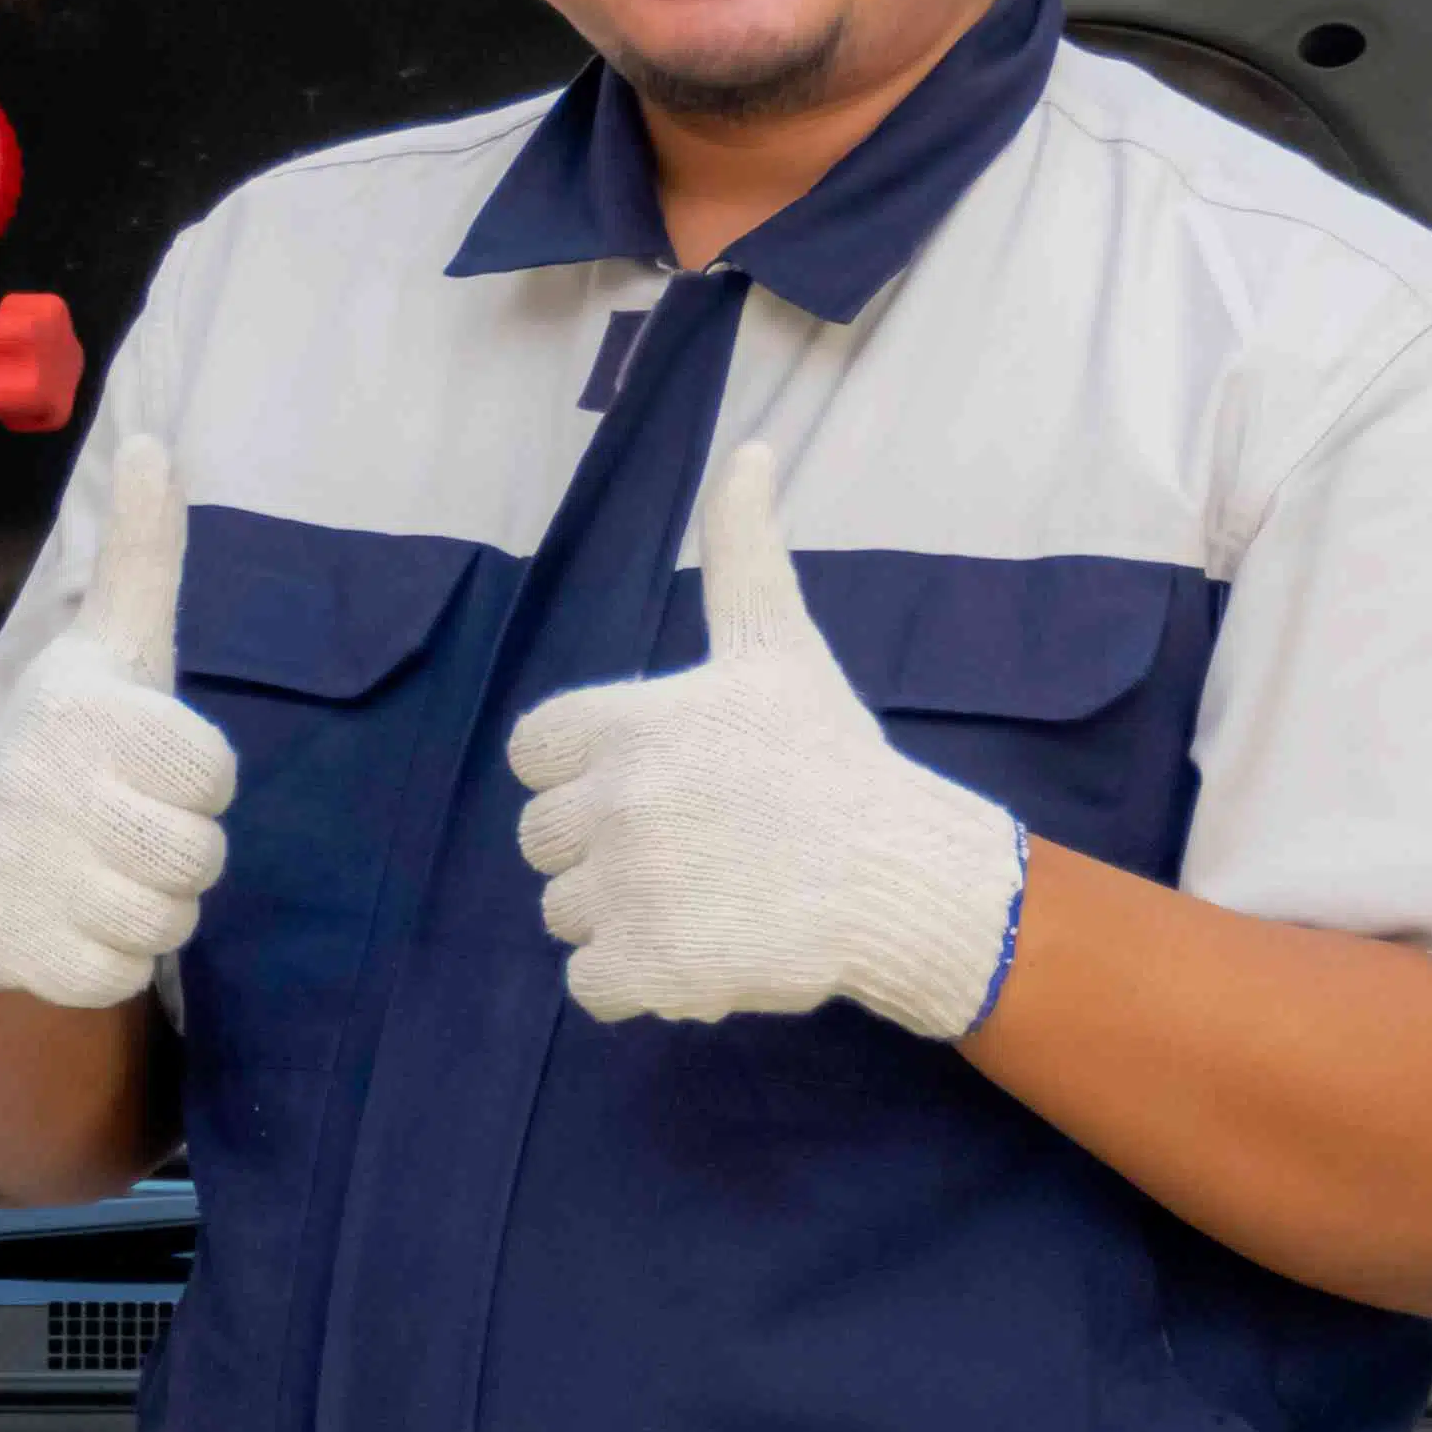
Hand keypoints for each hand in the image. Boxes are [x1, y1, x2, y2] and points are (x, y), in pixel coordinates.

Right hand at [0, 439, 235, 1008]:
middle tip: (123, 826)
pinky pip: (124, 974)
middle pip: (201, 853)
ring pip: (172, 918)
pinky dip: (108, 957)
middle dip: (178, 849)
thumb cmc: (67, 742)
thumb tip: (155, 442)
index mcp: (79, 711)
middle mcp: (45, 789)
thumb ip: (141, 556)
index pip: (214, 773)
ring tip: (98, 870)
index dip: (193, 777)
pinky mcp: (23, 956)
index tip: (142, 763)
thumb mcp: (107, 645)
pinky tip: (70, 919)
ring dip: (150, 904)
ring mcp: (28, 877)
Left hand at [508, 440, 1028, 1036]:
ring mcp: (626, 887)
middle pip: (543, 840)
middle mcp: (614, 799)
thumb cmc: (832, 758)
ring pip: (564, 912)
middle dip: (604, 848)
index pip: (532, 755)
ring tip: (708, 894)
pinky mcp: (645, 966)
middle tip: (693, 845)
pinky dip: (634, 979)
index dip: (581, 774)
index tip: (655, 781)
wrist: (899, 873)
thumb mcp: (777, 642)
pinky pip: (587, 984)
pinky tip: (701, 946)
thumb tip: (750, 447)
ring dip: (622, 916)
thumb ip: (742, 547)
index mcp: (625, 720)